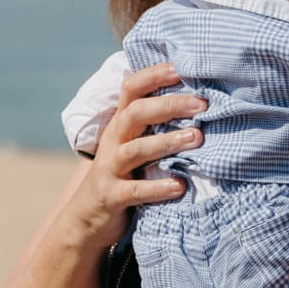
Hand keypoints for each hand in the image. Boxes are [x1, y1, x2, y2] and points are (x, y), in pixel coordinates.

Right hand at [68, 63, 206, 250]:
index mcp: (120, 124)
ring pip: (136, 149)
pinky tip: (179, 186)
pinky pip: (135, 190)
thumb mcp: (133, 145)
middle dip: (169, 105)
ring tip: (196, 137)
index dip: (153, 75)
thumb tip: (198, 101)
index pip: (131, 88)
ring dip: (167, 141)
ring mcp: (110, 169)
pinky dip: (158, 188)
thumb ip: (154, 125)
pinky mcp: (111, 196)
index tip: (182, 69)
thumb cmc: (122, 175)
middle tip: (201, 104)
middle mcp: (113, 141)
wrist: (86, 218)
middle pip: (136, 113)